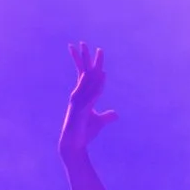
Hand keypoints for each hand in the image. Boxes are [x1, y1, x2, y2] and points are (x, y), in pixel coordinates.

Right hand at [59, 41, 115, 157]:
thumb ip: (107, 117)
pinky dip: (97, 85)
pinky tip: (103, 76)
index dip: (88, 62)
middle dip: (84, 57)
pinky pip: (91, 95)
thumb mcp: (99, 122)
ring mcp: (78, 102)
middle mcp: (78, 95)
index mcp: (82, 96)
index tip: (93, 50)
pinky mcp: (80, 110)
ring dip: (93, 67)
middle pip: (83, 73)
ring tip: (96, 54)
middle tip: (83, 42)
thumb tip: (115, 115)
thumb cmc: (84, 133)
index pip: (85, 75)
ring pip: (88, 81)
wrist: (74, 146)